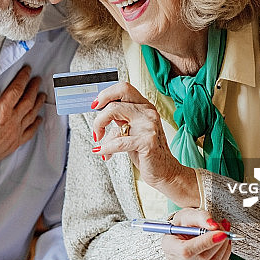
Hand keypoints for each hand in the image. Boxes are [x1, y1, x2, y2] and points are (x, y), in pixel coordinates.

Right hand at [0, 66, 44, 188]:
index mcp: (2, 112)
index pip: (16, 90)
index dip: (23, 78)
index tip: (27, 71)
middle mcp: (12, 121)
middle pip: (28, 100)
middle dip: (33, 88)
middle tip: (37, 80)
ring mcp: (15, 132)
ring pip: (31, 114)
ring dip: (38, 103)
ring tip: (41, 95)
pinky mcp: (16, 142)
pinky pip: (30, 131)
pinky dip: (36, 124)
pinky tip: (38, 119)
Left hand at [91, 82, 197, 205]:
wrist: (163, 171)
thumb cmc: (145, 152)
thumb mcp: (130, 131)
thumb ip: (119, 120)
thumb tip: (98, 113)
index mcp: (144, 106)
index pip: (124, 88)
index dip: (106, 94)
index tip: (95, 106)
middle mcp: (148, 112)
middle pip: (115, 100)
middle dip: (99, 114)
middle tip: (96, 128)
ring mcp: (148, 125)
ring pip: (114, 114)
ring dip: (100, 128)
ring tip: (99, 141)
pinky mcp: (147, 141)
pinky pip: (118, 141)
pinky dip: (106, 148)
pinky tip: (102, 153)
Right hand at [160, 208, 230, 259]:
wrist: (180, 234)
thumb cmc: (181, 226)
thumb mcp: (187, 215)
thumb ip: (201, 217)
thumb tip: (213, 225)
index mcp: (170, 248)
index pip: (189, 250)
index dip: (207, 242)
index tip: (222, 233)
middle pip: (204, 258)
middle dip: (219, 242)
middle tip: (224, 229)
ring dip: (224, 248)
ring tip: (224, 234)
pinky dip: (224, 255)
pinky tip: (223, 244)